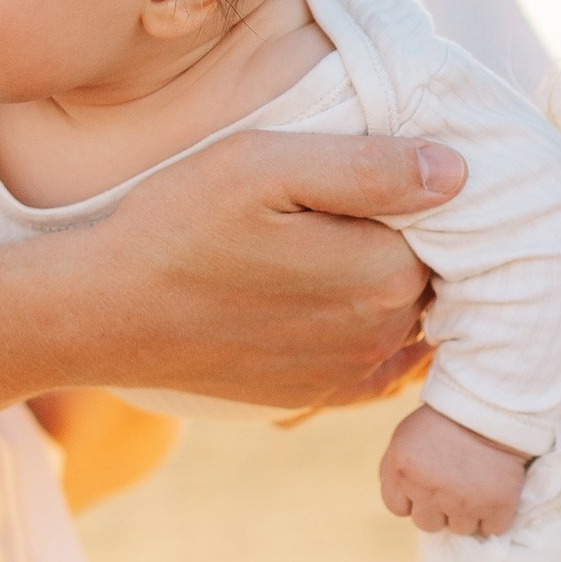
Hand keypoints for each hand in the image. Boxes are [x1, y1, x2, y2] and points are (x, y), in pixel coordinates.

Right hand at [97, 130, 461, 412]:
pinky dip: (366, 331)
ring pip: (404, 316)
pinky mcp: (314, 395)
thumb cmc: (178, 224)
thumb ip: (368, 168)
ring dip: (385, 284)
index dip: (416, 193)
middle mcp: (380, 337)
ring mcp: (348, 374)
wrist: (103, 313)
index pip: (447, 225)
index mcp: (383, 276)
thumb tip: (457, 172)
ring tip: (326, 247)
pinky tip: (327, 298)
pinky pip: (373, 360)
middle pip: (431, 274)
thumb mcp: (264, 166)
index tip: (370, 171)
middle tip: (343, 205)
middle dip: (409, 239)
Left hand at [379, 402, 529, 534]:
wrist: (496, 406)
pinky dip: (496, 516)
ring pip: (461, 529)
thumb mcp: (406, 435)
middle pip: (428, 524)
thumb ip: (394, 469)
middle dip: (440, 508)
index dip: (414, 498)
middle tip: (455, 484)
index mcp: (401, 470)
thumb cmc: (448, 418)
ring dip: (469, 512)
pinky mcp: (497, 506)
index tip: (428, 484)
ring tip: (477, 484)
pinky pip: (493, 528)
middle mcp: (429, 490)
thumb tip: (401, 503)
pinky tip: (495, 493)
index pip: (398, 509)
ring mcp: (463, 502)